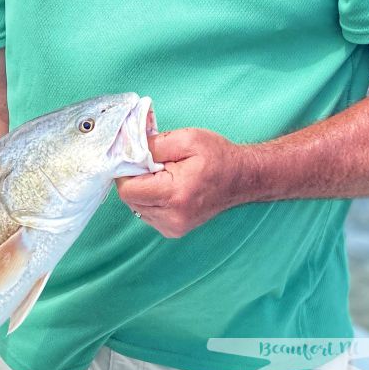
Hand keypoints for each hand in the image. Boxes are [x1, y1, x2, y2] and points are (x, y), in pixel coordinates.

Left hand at [115, 127, 249, 237]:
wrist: (242, 178)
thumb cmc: (217, 156)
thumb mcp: (187, 139)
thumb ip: (154, 144)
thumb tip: (128, 147)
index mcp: (175, 195)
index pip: (128, 190)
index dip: (126, 171)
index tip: (137, 157)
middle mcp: (173, 217)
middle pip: (130, 199)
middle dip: (134, 178)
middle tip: (152, 163)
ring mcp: (173, 227)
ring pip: (137, 207)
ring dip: (142, 189)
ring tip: (163, 175)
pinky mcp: (174, 230)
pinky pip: (147, 213)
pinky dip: (150, 198)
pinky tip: (167, 187)